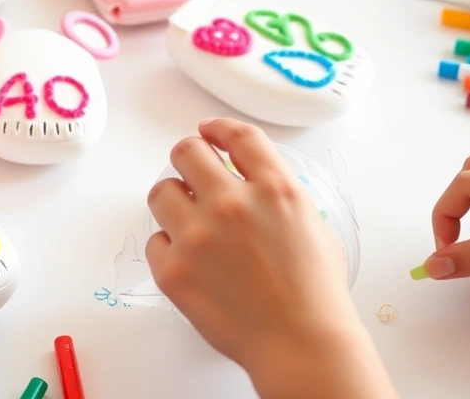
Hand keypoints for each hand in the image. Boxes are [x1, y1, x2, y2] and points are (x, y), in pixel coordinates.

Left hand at [146, 118, 396, 397]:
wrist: (301, 342)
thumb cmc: (315, 295)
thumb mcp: (311, 225)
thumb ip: (278, 195)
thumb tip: (251, 184)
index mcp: (274, 188)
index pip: (238, 135)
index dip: (219, 128)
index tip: (209, 131)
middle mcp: (232, 203)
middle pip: (187, 151)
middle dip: (190, 158)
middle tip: (192, 173)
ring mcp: (198, 235)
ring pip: (161, 191)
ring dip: (174, 200)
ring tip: (189, 221)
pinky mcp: (173, 268)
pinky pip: (154, 241)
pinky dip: (168, 248)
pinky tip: (189, 261)